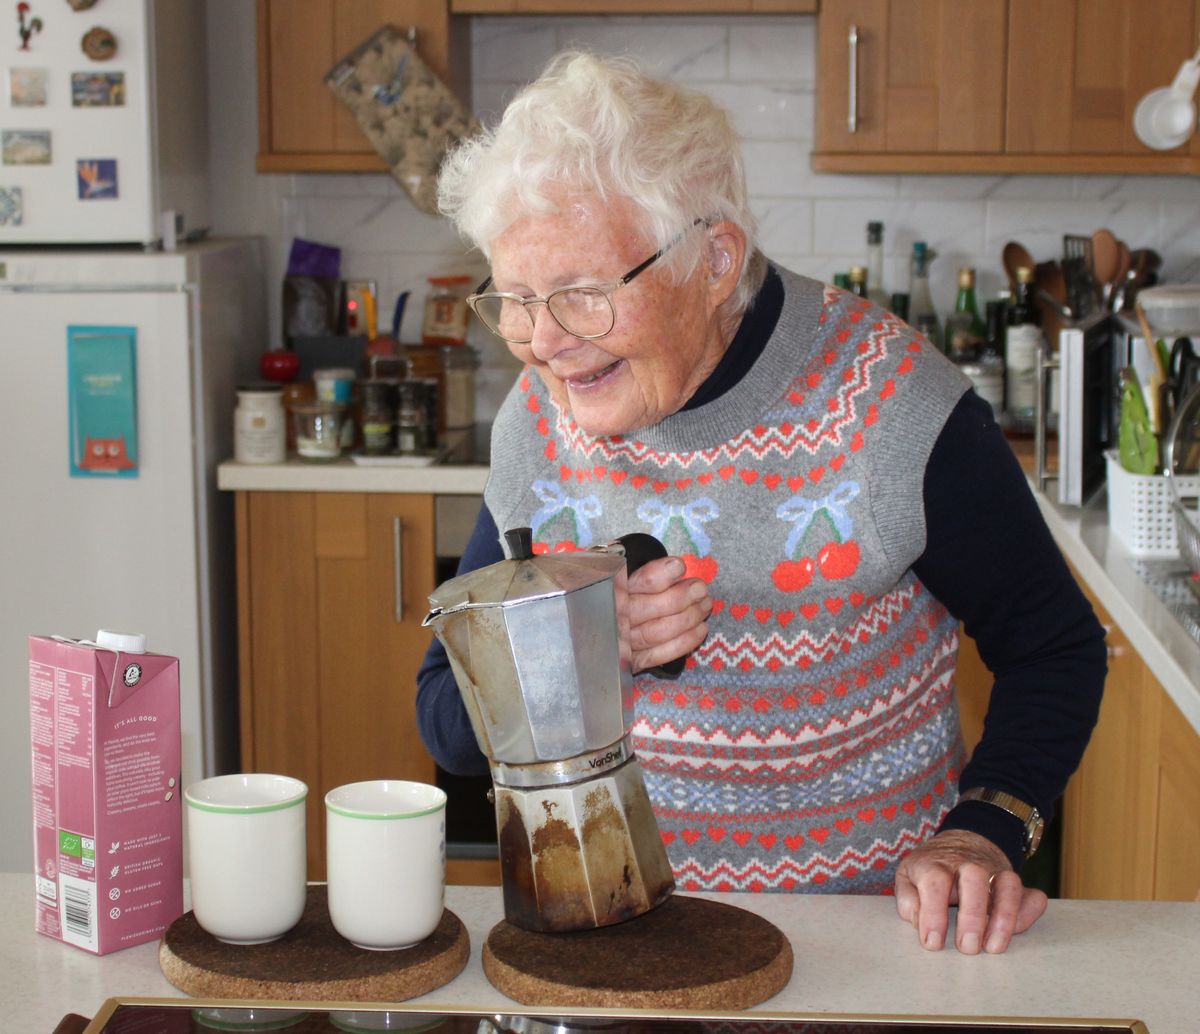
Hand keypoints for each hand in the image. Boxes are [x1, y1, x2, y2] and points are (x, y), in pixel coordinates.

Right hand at [615, 556, 711, 673]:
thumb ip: (636, 568)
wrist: (589, 630)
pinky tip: (700, 629)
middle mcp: (616, 616)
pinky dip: (684, 643)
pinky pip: (661, 654)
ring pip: (659, 632)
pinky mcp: (632, 661)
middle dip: (683, 597)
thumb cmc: (614, 593)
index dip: (661, 575)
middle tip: (700, 588)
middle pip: (654, 607)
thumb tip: (672, 565)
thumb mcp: (617, 573)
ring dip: (689, 618)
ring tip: (704, 605)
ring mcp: (623, 641)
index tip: (679, 567)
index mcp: (612, 589)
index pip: (637, 582)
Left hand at [894, 829, 1047, 953]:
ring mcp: (996, 872)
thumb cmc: (931, 869)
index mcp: (936, 864)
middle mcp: (968, 865)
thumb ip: (908, 899)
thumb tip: (917, 920)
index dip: (933, 913)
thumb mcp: (907, 877)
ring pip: (1009, 885)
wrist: (962, 844)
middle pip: (975, 879)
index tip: (933, 942)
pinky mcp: (1017, 884)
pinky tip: (1016, 932)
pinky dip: (1028, 914)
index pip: (934, 882)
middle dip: (973, 916)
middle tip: (967, 947)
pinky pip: (1033, 896)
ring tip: (994, 947)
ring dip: (1004, 917)